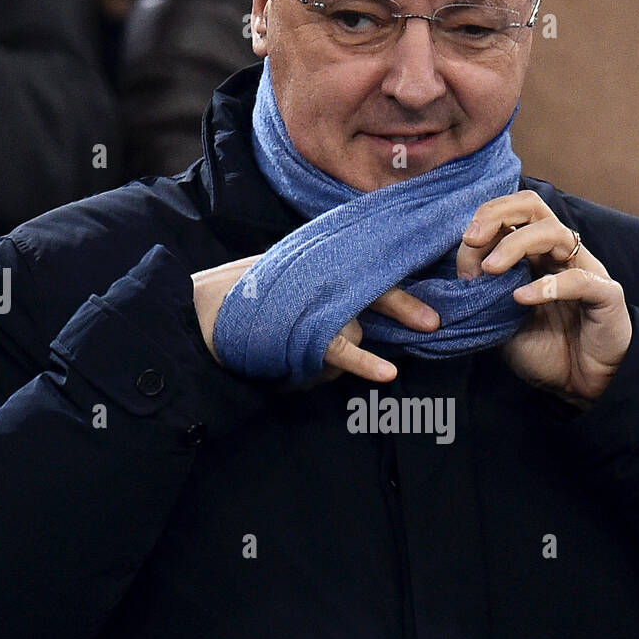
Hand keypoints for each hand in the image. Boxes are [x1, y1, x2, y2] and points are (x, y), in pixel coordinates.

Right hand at [192, 256, 439, 383]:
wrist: (204, 313)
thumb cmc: (250, 300)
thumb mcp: (294, 281)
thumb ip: (326, 287)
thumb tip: (361, 315)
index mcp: (324, 264)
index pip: (370, 267)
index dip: (399, 279)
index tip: (431, 284)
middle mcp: (324, 281)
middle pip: (377, 292)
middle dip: (405, 307)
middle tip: (433, 322)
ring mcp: (317, 306)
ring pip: (357, 331)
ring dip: (346, 348)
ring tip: (301, 346)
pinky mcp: (305, 333)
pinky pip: (343, 350)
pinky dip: (365, 363)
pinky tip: (386, 373)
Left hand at [457, 191, 631, 403]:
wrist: (582, 383)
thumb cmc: (544, 349)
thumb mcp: (502, 321)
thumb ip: (485, 296)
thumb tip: (462, 274)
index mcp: (535, 255)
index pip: (510, 215)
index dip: (483, 225)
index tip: (464, 255)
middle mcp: (559, 255)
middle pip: (531, 207)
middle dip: (497, 214)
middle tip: (473, 239)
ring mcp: (584, 270)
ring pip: (554, 232)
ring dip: (516, 245)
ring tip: (491, 270)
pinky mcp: (605, 295)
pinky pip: (578, 280)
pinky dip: (549, 286)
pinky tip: (522, 299)